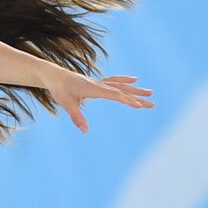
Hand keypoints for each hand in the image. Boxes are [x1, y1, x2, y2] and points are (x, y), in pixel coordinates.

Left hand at [40, 69, 154, 133]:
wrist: (54, 76)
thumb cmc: (60, 90)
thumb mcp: (67, 104)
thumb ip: (77, 117)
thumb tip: (85, 131)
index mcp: (94, 89)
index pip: (115, 95)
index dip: (127, 100)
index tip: (140, 105)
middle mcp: (99, 84)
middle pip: (122, 91)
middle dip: (138, 97)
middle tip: (153, 103)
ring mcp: (99, 83)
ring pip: (121, 86)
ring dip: (135, 89)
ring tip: (150, 92)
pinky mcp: (97, 83)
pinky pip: (114, 81)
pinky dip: (124, 81)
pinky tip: (134, 79)